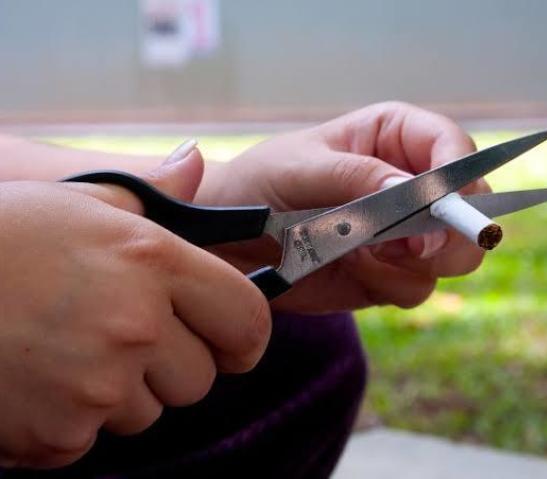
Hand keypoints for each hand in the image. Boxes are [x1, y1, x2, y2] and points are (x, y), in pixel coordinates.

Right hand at [0, 152, 270, 468]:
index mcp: (154, 262)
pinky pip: (95, 439)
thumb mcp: (83, 196)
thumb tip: (195, 163)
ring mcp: (96, 386)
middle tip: (125, 337)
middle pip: (200, 379)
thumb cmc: (4, 234)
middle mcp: (136, 327)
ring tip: (71, 352)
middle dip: (172, 365)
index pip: (248, 321)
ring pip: (150, 413)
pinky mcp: (58, 436)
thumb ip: (156, 191)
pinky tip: (40, 379)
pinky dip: (74, 420)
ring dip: (123, 392)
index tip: (229, 340)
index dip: (244, 336)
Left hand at [198, 102, 489, 311]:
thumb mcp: (300, 168)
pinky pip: (418, 286)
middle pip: (469, 206)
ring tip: (364, 254)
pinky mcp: (390, 272)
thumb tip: (412, 190)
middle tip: (417, 248)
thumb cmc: (259, 183)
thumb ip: (356, 177)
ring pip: (451, 254)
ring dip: (416, 262)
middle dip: (451, 231)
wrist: (230, 241)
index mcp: (392, 138)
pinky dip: (392, 284)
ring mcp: (403, 232)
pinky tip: (355, 269)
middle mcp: (407, 183)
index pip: (451, 146)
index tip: (443, 205)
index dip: (459, 175)